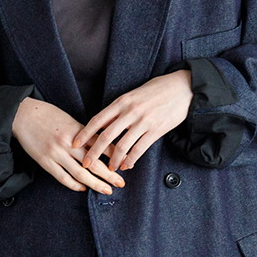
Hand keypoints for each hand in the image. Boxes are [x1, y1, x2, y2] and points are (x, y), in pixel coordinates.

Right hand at [11, 97, 125, 194]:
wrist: (23, 114)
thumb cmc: (48, 115)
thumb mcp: (70, 120)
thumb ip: (85, 133)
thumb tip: (101, 144)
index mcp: (78, 130)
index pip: (102, 145)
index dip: (115, 156)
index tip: (126, 163)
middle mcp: (69, 143)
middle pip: (94, 163)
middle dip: (110, 174)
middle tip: (121, 183)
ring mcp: (57, 153)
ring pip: (80, 173)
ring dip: (95, 184)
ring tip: (107, 190)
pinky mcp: (45, 161)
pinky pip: (62, 177)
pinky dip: (74, 185)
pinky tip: (83, 188)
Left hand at [73, 70, 192, 172]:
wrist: (182, 87)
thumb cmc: (157, 90)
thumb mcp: (134, 94)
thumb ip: (120, 108)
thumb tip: (105, 123)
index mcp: (122, 101)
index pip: (97, 120)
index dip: (84, 134)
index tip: (74, 144)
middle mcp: (130, 112)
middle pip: (106, 136)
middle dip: (93, 152)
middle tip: (85, 163)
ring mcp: (143, 122)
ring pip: (122, 146)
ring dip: (113, 160)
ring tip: (108, 169)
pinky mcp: (156, 130)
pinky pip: (140, 149)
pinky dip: (131, 160)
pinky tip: (126, 166)